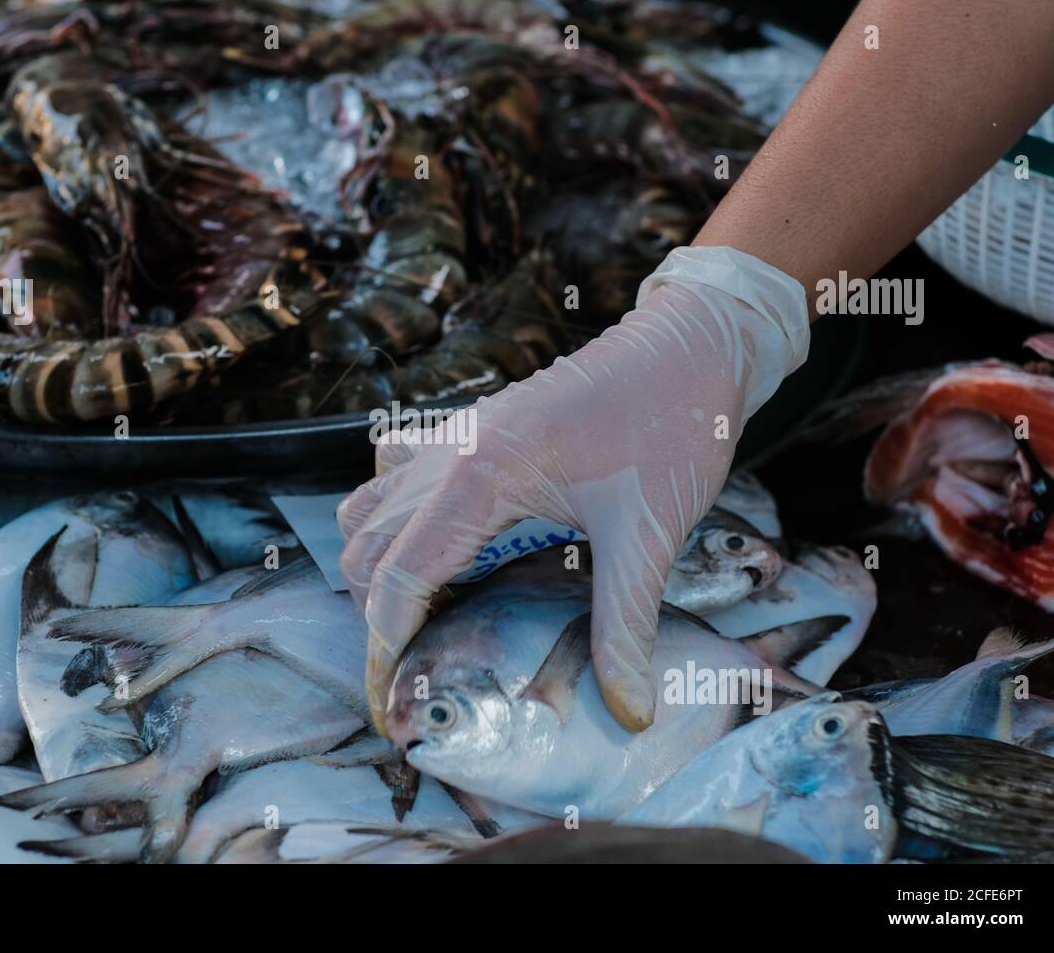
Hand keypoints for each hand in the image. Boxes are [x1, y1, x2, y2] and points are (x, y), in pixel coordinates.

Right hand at [338, 246, 808, 733]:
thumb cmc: (671, 426)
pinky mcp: (466, 430)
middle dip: (377, 616)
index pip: (399, 576)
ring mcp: (451, 436)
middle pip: (367, 549)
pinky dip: (391, 520)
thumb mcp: (648, 535)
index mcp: (479, 476)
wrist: (688, 346)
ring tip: (422, 615)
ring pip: (365, 510)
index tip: (392, 701)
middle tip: (415, 670)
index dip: (386, 647)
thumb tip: (629, 707)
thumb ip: (626, 626)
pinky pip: (392, 475)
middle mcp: (447, 453)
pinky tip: (439, 547)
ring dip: (376, 567)